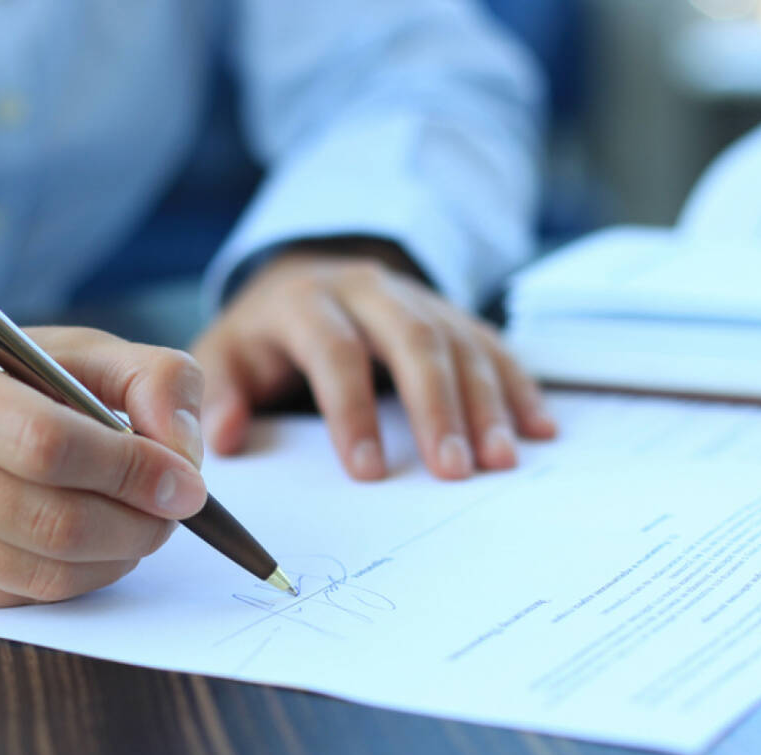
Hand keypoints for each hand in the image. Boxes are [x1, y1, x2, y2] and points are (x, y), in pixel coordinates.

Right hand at [0, 328, 207, 606]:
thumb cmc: (7, 382)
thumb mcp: (80, 353)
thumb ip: (152, 378)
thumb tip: (183, 451)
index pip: (46, 443)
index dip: (130, 471)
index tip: (187, 483)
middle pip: (47, 519)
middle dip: (135, 524)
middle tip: (173, 513)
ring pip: (40, 572)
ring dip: (116, 556)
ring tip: (141, 527)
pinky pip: (21, 596)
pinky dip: (78, 578)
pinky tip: (93, 546)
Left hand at [191, 243, 555, 480]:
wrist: (306, 275)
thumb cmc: (264, 337)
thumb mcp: (226, 355)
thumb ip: (222, 395)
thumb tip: (221, 440)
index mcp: (307, 301)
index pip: (335, 352)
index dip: (352, 412)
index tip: (367, 473)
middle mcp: (368, 290)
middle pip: (413, 338)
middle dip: (436, 406)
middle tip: (454, 471)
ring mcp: (417, 296)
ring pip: (460, 341)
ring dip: (486, 403)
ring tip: (501, 461)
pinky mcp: (452, 312)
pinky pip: (493, 344)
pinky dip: (519, 386)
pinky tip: (539, 429)